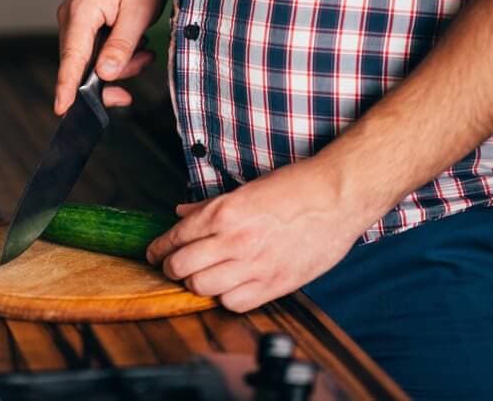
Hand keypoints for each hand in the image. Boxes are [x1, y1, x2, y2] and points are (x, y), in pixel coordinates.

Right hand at [55, 0, 166, 114]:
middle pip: (82, 65)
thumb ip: (121, 46)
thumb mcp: (139, 12)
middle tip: (144, 60)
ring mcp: (75, 18)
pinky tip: (134, 39)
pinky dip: (116, 50)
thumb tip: (104, 74)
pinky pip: (95, 47)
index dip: (67, 88)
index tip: (62, 110)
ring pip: (92, 59)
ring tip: (144, 46)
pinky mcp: (83, 19)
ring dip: (120, 60)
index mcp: (82, 13)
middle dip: (115, 72)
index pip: (71, 60)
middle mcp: (71, 16)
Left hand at [146, 157, 373, 312]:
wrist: (338, 197)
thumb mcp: (246, 188)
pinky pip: (235, 304)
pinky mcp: (276, 284)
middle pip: (182, 267)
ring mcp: (255, 266)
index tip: (154, 253)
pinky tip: (227, 288)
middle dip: (171, 267)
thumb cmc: (296, 187)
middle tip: (172, 266)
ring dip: (195, 284)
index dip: (158, 248)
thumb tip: (181, 213)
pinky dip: (225, 299)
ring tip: (198, 277)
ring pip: (203, 289)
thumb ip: (209, 206)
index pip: (176, 238)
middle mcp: (235, 241)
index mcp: (225, 213)